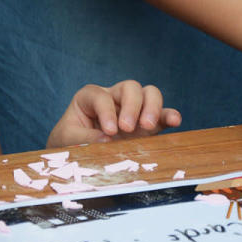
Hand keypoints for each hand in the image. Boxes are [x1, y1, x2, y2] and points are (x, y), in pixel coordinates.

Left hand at [47, 80, 180, 147]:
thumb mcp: (67, 139)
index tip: (109, 131)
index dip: (106, 111)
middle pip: (129, 87)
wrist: (77, 154)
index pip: (100, 96)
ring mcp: (132, 110)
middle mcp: (113, 99)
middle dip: (131, 105)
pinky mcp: (147, 125)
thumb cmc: (69, 142)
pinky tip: (175, 122)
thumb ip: (83, 138)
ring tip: (147, 126)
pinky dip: (169, 115)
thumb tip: (108, 140)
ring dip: (152, 107)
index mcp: (90, 98)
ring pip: (149, 93)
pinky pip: (162, 114)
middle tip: (127, 128)